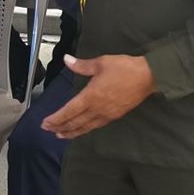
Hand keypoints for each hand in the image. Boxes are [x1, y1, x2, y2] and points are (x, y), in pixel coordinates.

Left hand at [41, 54, 155, 138]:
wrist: (148, 77)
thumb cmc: (124, 68)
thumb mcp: (101, 63)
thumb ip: (81, 65)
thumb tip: (67, 60)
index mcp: (91, 96)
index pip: (69, 111)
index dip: (56, 118)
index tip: (45, 123)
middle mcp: (97, 109)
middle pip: (75, 122)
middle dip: (60, 127)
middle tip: (48, 130)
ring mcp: (107, 114)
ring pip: (85, 127)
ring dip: (72, 132)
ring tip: (61, 134)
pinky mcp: (115, 115)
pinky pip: (96, 125)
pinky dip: (85, 129)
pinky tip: (83, 129)